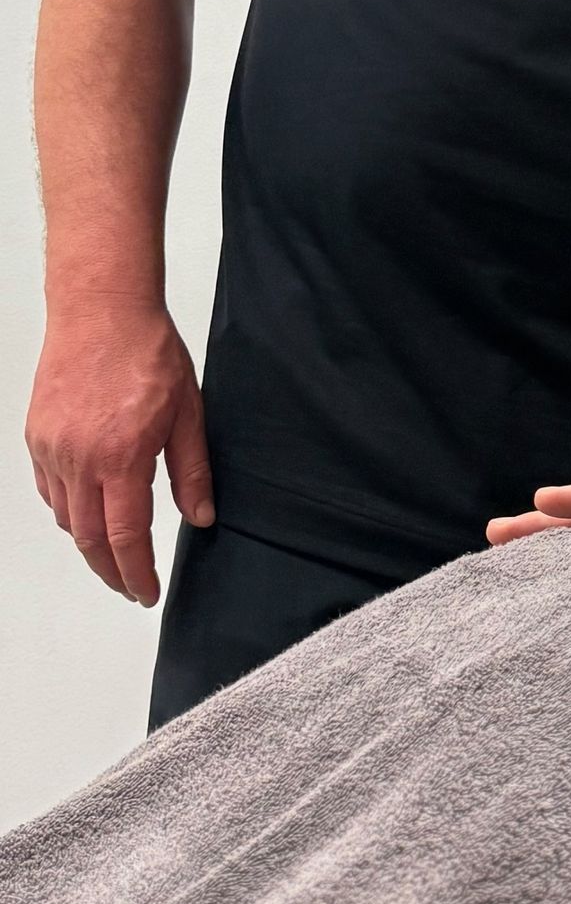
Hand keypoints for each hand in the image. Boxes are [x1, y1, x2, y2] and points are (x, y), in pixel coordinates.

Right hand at [25, 298, 213, 605]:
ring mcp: (52, 449)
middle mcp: (80, 459)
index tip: (147, 592)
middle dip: (111, 570)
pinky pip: (49, 491)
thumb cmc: (146, 351)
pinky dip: (67, 512)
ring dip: (88, 544)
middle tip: (131, 586)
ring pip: (65, 518)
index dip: (136, 573)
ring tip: (113, 555)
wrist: (101, 310)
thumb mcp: (189, 412)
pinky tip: (87, 513)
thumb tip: (201, 517)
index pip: (126, 536)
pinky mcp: (37, 437)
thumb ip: (192, 471)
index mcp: (122, 457)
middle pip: (88, 538)